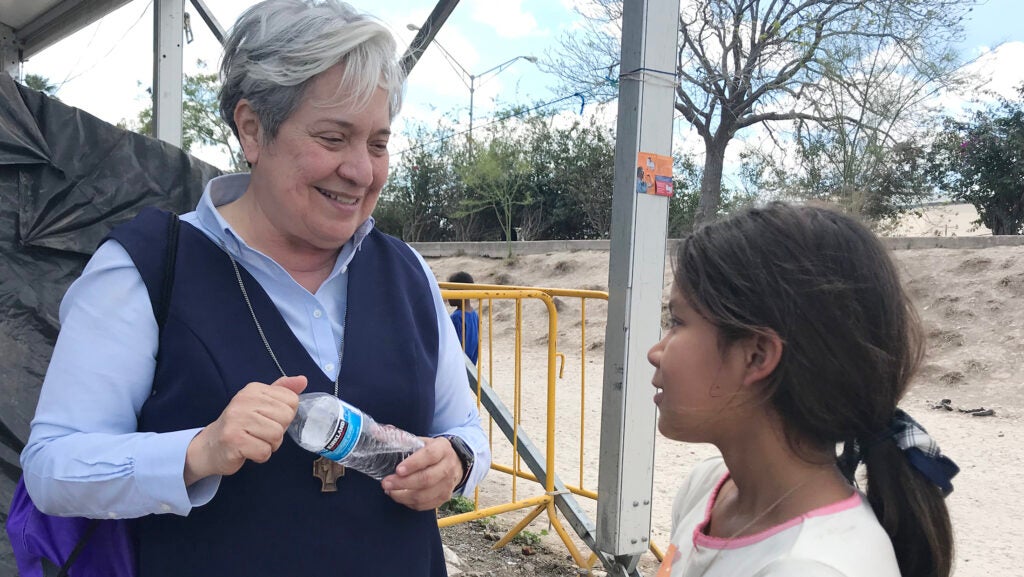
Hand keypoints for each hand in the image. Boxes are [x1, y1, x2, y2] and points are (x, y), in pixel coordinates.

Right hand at [184, 375, 306, 484]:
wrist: (210, 447)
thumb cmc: (241, 426)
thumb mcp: (261, 404)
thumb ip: (282, 391)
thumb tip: (303, 380)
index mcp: (254, 389)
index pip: (291, 401)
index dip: (284, 416)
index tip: (267, 419)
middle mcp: (244, 400)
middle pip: (286, 418)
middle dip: (278, 431)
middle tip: (259, 433)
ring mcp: (237, 419)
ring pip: (277, 435)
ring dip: (269, 445)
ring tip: (253, 441)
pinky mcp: (233, 440)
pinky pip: (264, 451)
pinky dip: (260, 456)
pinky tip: (247, 451)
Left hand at [380, 436, 463, 510]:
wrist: (454, 463)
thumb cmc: (432, 451)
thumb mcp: (421, 441)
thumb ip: (399, 438)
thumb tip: (373, 431)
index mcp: (442, 448)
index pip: (429, 456)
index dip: (413, 464)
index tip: (398, 470)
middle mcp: (448, 467)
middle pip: (426, 479)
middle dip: (403, 483)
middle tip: (386, 483)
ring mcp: (448, 485)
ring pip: (424, 495)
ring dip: (403, 495)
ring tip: (389, 491)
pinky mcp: (444, 498)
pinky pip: (424, 505)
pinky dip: (409, 503)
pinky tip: (399, 496)